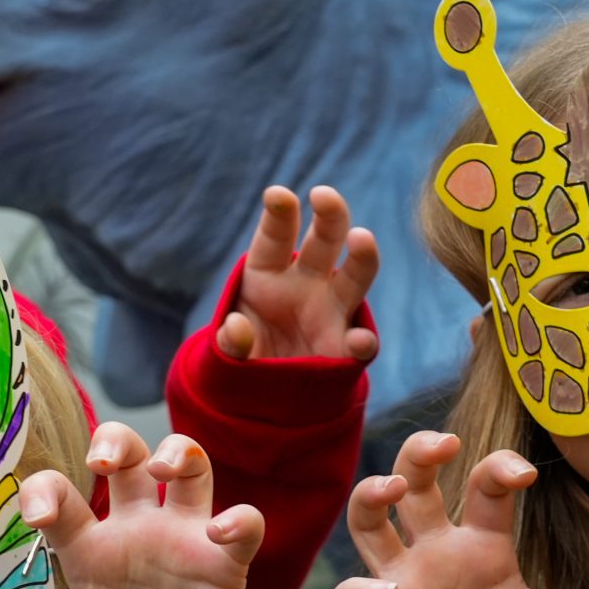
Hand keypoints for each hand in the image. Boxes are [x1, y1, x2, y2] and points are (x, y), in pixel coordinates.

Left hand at [19, 422, 262, 588]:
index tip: (39, 516)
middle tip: (101, 460)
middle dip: (115, 440)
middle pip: (128, 456)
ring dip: (179, 450)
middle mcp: (135, 531)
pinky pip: (244, 522)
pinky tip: (220, 533)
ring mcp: (182, 538)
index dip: (43, 491)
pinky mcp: (225, 560)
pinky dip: (240, 518)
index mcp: (90, 550)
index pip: (61, 497)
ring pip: (188, 464)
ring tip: (164, 468)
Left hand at [216, 185, 378, 362]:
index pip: (275, 236)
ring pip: (354, 276)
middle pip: (323, 241)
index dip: (278, 213)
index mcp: (266, 273)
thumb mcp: (227, 352)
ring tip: (362, 239)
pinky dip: (361, 343)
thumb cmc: (245, 356)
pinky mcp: (345, 348)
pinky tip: (357, 342)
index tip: (277, 194)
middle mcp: (305, 282)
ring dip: (361, 254)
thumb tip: (237, 328)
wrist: (262, 394)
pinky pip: (359, 343)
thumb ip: (229, 342)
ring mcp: (331, 311)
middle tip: (324, 196)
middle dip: (328, 214)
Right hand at [332, 432, 578, 588]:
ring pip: (369, 521)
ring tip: (389, 488)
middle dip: (419, 452)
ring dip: (371, 495)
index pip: (485, 487)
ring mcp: (406, 586)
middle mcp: (438, 554)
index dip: (499, 467)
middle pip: (413, 482)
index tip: (523, 474)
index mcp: (486, 547)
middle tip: (442, 444)